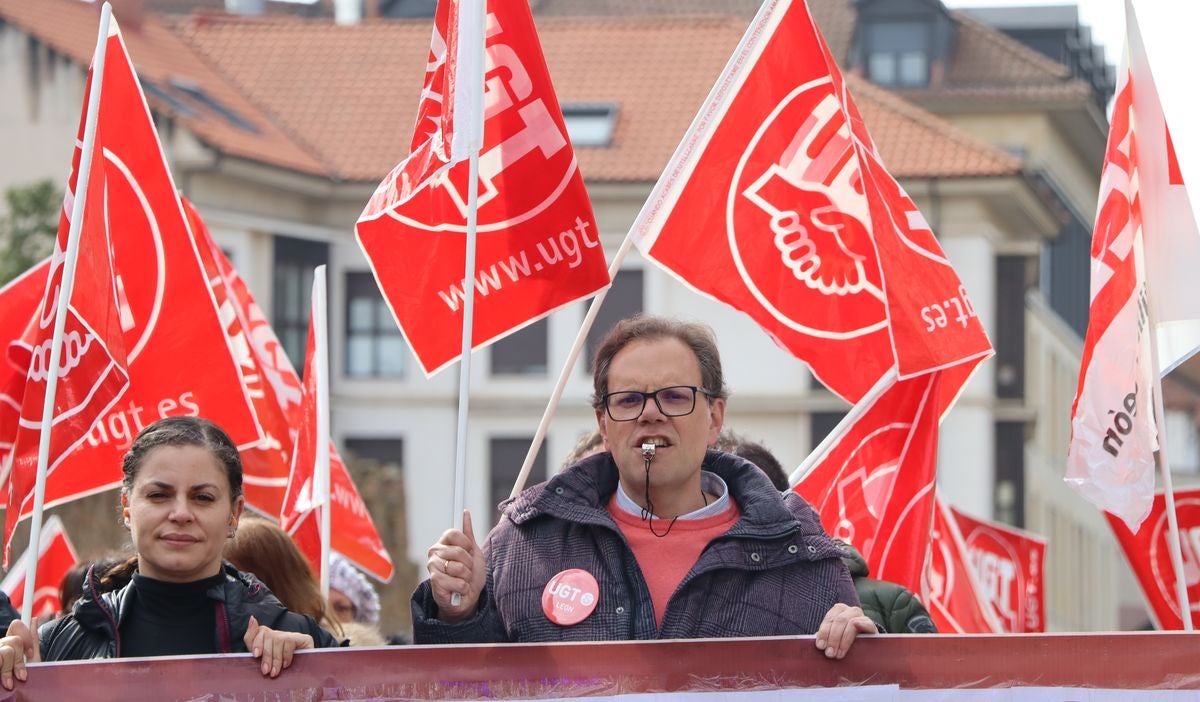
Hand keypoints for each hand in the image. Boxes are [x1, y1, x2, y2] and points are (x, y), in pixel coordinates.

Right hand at [0, 619, 37, 689]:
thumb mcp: (30, 662)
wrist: (12, 696)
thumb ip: (32, 642)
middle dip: (20, 659)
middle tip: (21, 674)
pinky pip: (0, 656)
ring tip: (10, 682)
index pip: (16, 626)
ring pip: (7, 651)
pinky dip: (3, 671)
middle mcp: (0, 646)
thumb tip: (33, 619)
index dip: (26, 636)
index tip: (30, 654)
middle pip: (14, 640)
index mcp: (10, 644)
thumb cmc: (21, 680)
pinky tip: (4, 681)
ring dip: (10, 669)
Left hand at [243, 615, 312, 677]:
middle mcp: (279, 634)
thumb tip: (252, 618)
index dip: (256, 641)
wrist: (302, 679)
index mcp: (268, 638)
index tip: (256, 655)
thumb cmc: (279, 670)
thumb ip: (252, 640)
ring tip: (275, 672)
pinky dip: (286, 655)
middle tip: (266, 671)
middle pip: (269, 636)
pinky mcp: (304, 638)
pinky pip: (290, 641)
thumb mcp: (262, 660)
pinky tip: (286, 665)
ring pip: (278, 639)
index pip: (260, 631)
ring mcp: (292, 635)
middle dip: (266, 655)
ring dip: (276, 658)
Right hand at [427, 509, 485, 623]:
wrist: (468, 597)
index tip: (469, 550)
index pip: (453, 533)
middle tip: (466, 570)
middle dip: (469, 563)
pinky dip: (463, 587)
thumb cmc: (470, 574)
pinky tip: (458, 589)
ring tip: (462, 580)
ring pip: (458, 567)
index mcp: (443, 543)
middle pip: (458, 551)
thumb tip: (465, 512)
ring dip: (466, 577)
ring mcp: (433, 567)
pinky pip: (457, 582)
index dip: (465, 542)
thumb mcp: (473, 552)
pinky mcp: (434, 582)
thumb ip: (468, 533)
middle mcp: (434, 552)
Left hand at [814, 603, 876, 659]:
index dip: (824, 633)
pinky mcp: (871, 623)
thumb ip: (826, 638)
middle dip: (833, 638)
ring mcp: (861, 615)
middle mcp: (849, 610)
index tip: (820, 646)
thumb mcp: (834, 639)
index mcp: (838, 610)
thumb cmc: (845, 642)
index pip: (829, 619)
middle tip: (829, 654)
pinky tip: (857, 639)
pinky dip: (861, 627)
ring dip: (844, 640)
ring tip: (839, 655)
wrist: (867, 646)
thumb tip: (815, 640)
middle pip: (838, 621)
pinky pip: (866, 623)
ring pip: (850, 623)